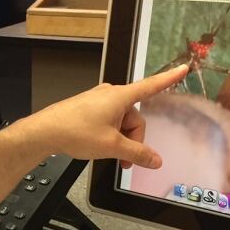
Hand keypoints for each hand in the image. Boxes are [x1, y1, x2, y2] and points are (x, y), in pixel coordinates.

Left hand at [20, 65, 187, 168]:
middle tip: (125, 161)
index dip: (169, 79)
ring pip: (121, 122)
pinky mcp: (89, 108)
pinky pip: (108, 122)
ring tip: (110, 157)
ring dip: (120, 141)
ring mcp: (98, 101)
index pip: (151, 86)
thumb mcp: (111, 146)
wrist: (45, 132)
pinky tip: (100, 147)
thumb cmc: (75, 132)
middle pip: (134, 118)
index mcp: (120, 97)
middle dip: (132, 140)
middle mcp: (110, 94)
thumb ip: (136, 153)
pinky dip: (110, 136)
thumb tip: (156, 160)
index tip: (184, 68)